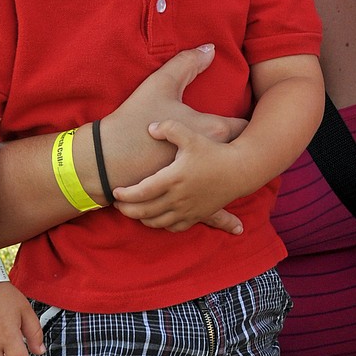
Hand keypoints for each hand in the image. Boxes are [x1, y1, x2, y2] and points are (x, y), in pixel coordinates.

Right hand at [100, 47, 247, 233]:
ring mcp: (198, 186)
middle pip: (242, 152)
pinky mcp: (182, 203)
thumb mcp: (160, 86)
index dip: (254, 121)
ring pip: (229, 185)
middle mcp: (211, 161)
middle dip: (253, 148)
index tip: (263, 117)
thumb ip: (186, 64)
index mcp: (210, 130)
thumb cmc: (133, 123)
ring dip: (241, 180)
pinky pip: (209, 216)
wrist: (105, 161)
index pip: (243, 126)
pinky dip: (224, 221)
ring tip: (256, 177)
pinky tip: (236, 228)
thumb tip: (209, 48)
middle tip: (270, 142)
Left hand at [113, 117, 245, 231]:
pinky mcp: (197, 215)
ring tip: (134, 212)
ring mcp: (187, 209)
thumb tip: (150, 128)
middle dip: (127, 210)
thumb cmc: (214, 152)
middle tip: (118, 205)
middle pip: (144, 211)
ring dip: (142, 219)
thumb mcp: (190, 135)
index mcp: (173, 178)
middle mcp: (178, 197)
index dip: (125, 194)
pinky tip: (157, 219)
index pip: (141, 192)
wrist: (239, 170)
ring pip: (157, 222)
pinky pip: (174, 227)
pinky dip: (162, 225)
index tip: (116, 192)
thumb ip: (168, 128)